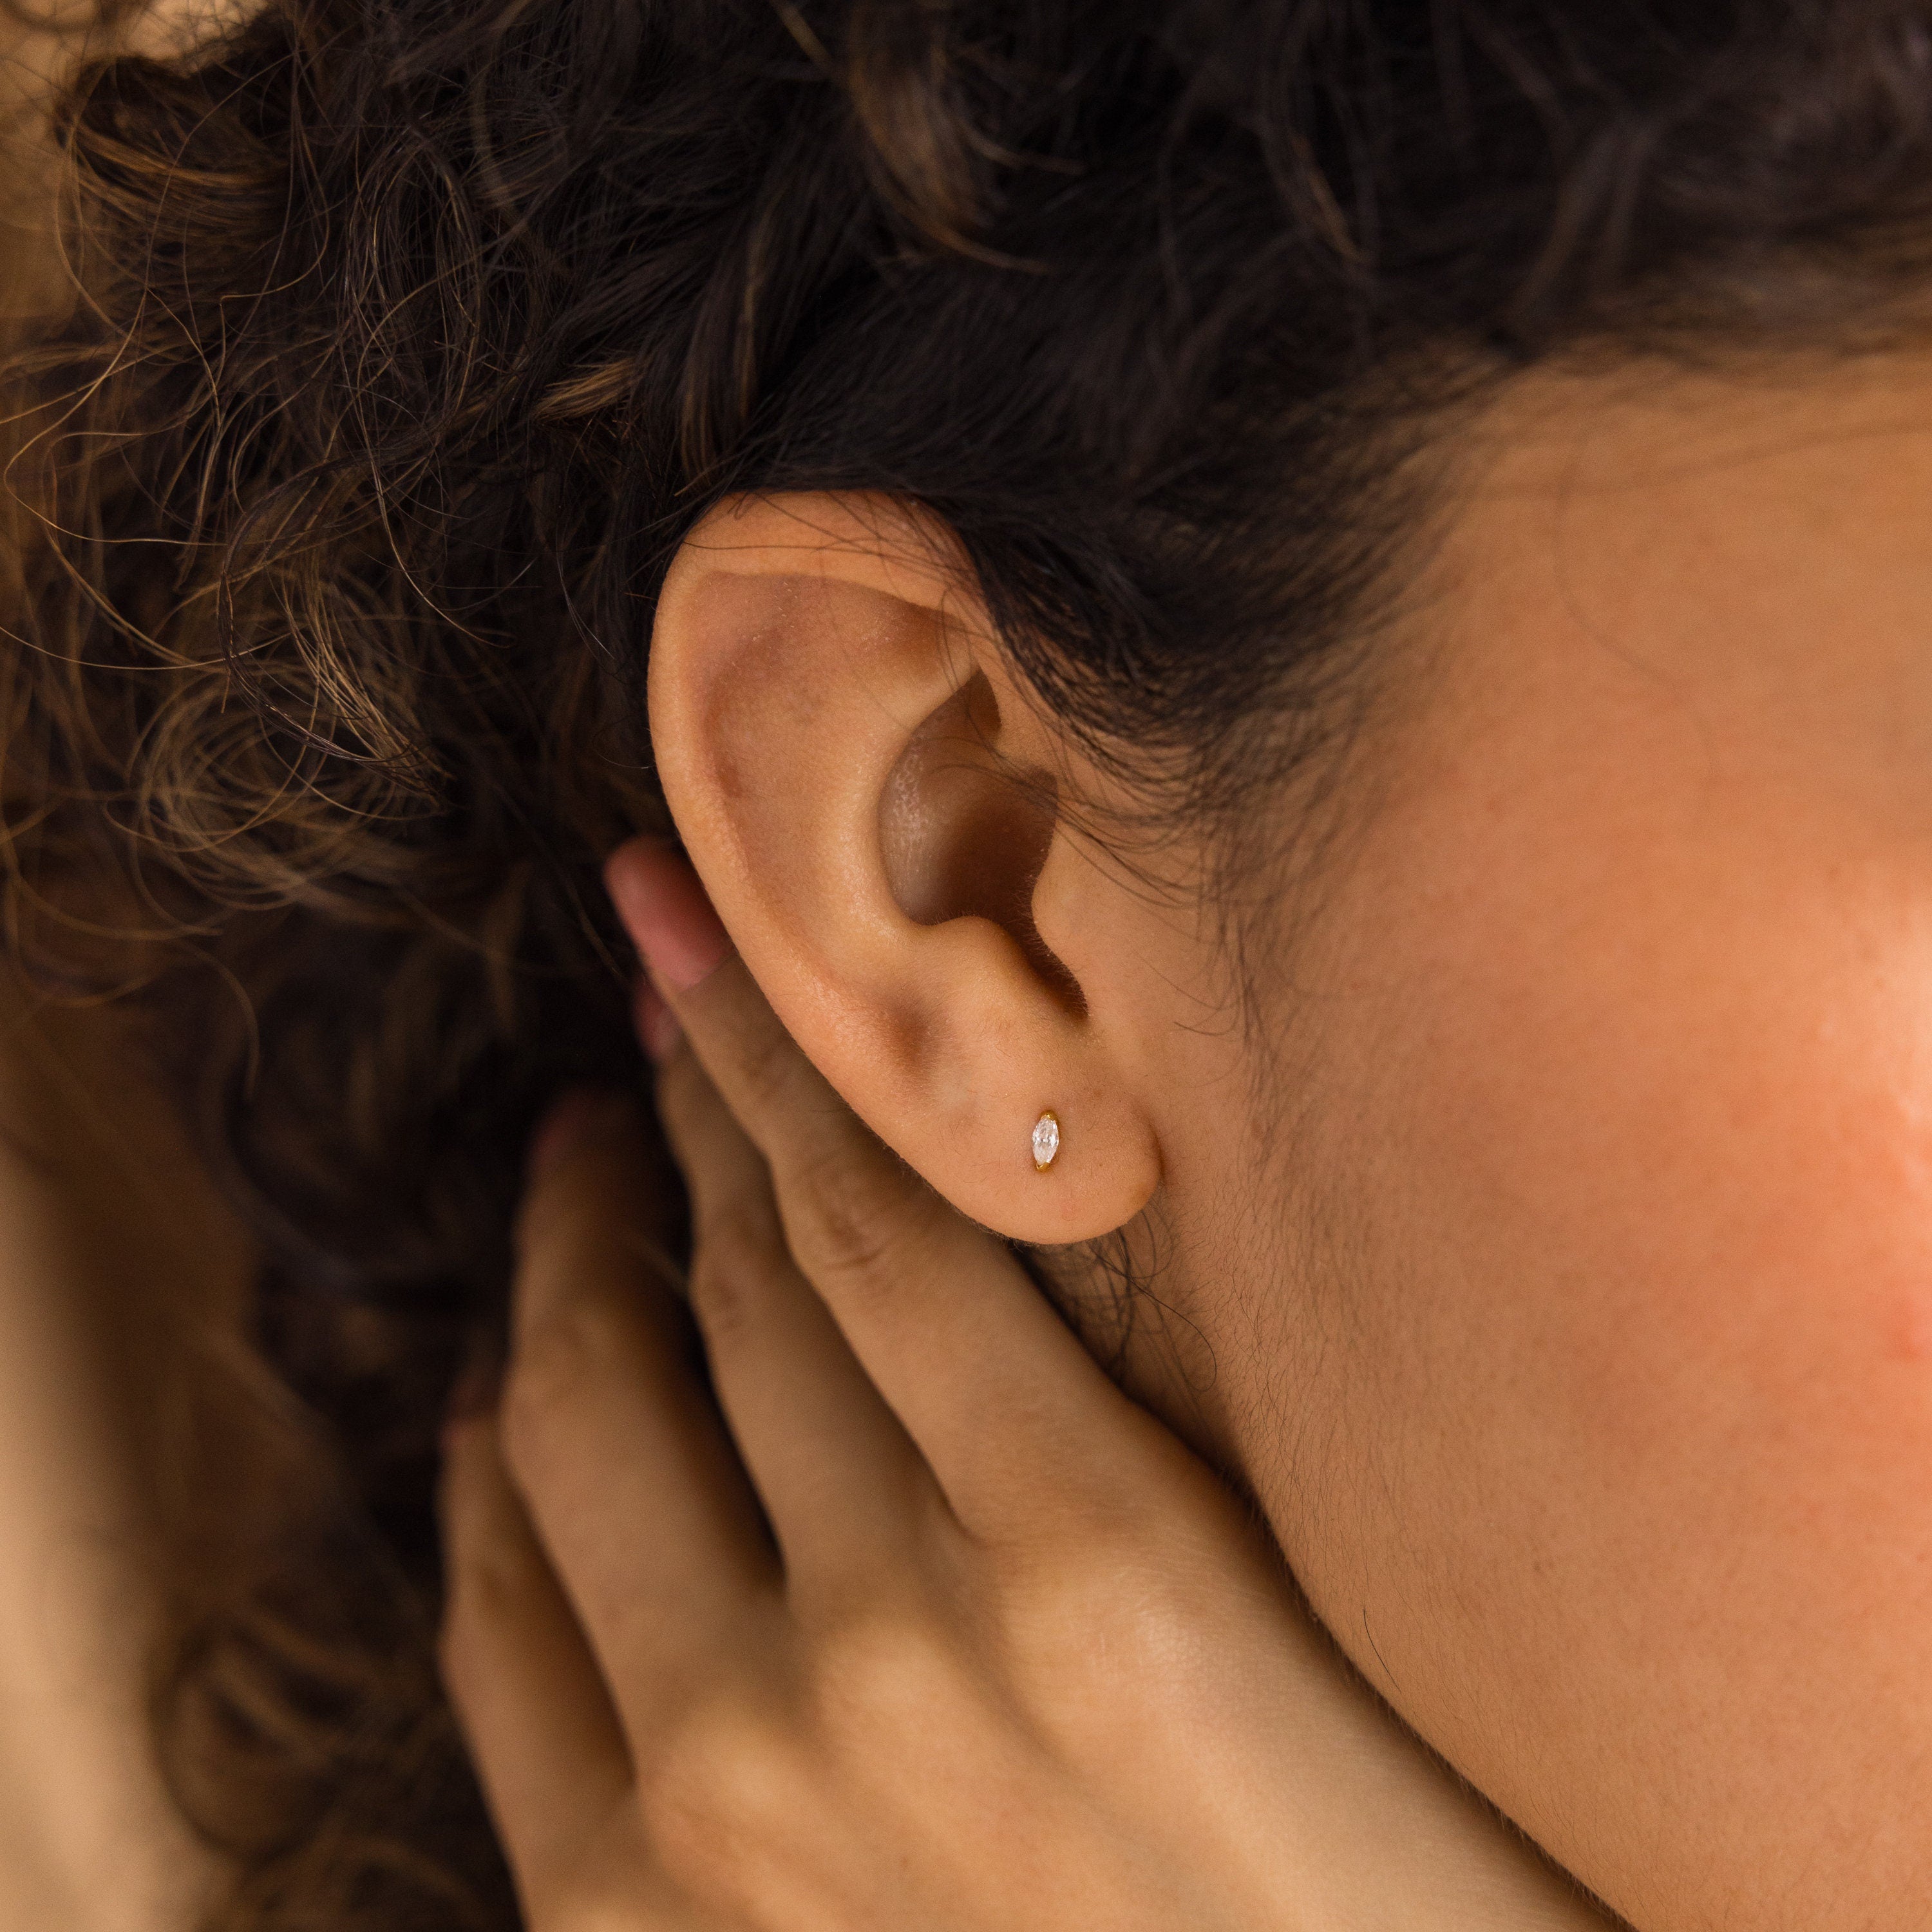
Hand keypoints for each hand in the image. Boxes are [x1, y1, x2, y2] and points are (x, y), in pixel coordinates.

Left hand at [436, 839, 1609, 1930]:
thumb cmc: (1394, 1884)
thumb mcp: (1309, 1618)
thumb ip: (1141, 1409)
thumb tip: (987, 1197)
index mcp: (1107, 1561)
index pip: (879, 1210)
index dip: (777, 1043)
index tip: (706, 927)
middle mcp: (894, 1665)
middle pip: (727, 1294)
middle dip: (675, 1118)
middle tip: (650, 1012)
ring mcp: (736, 1807)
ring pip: (584, 1433)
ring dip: (565, 1269)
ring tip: (577, 1175)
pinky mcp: (631, 1924)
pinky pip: (507, 1633)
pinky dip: (487, 1490)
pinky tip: (496, 1409)